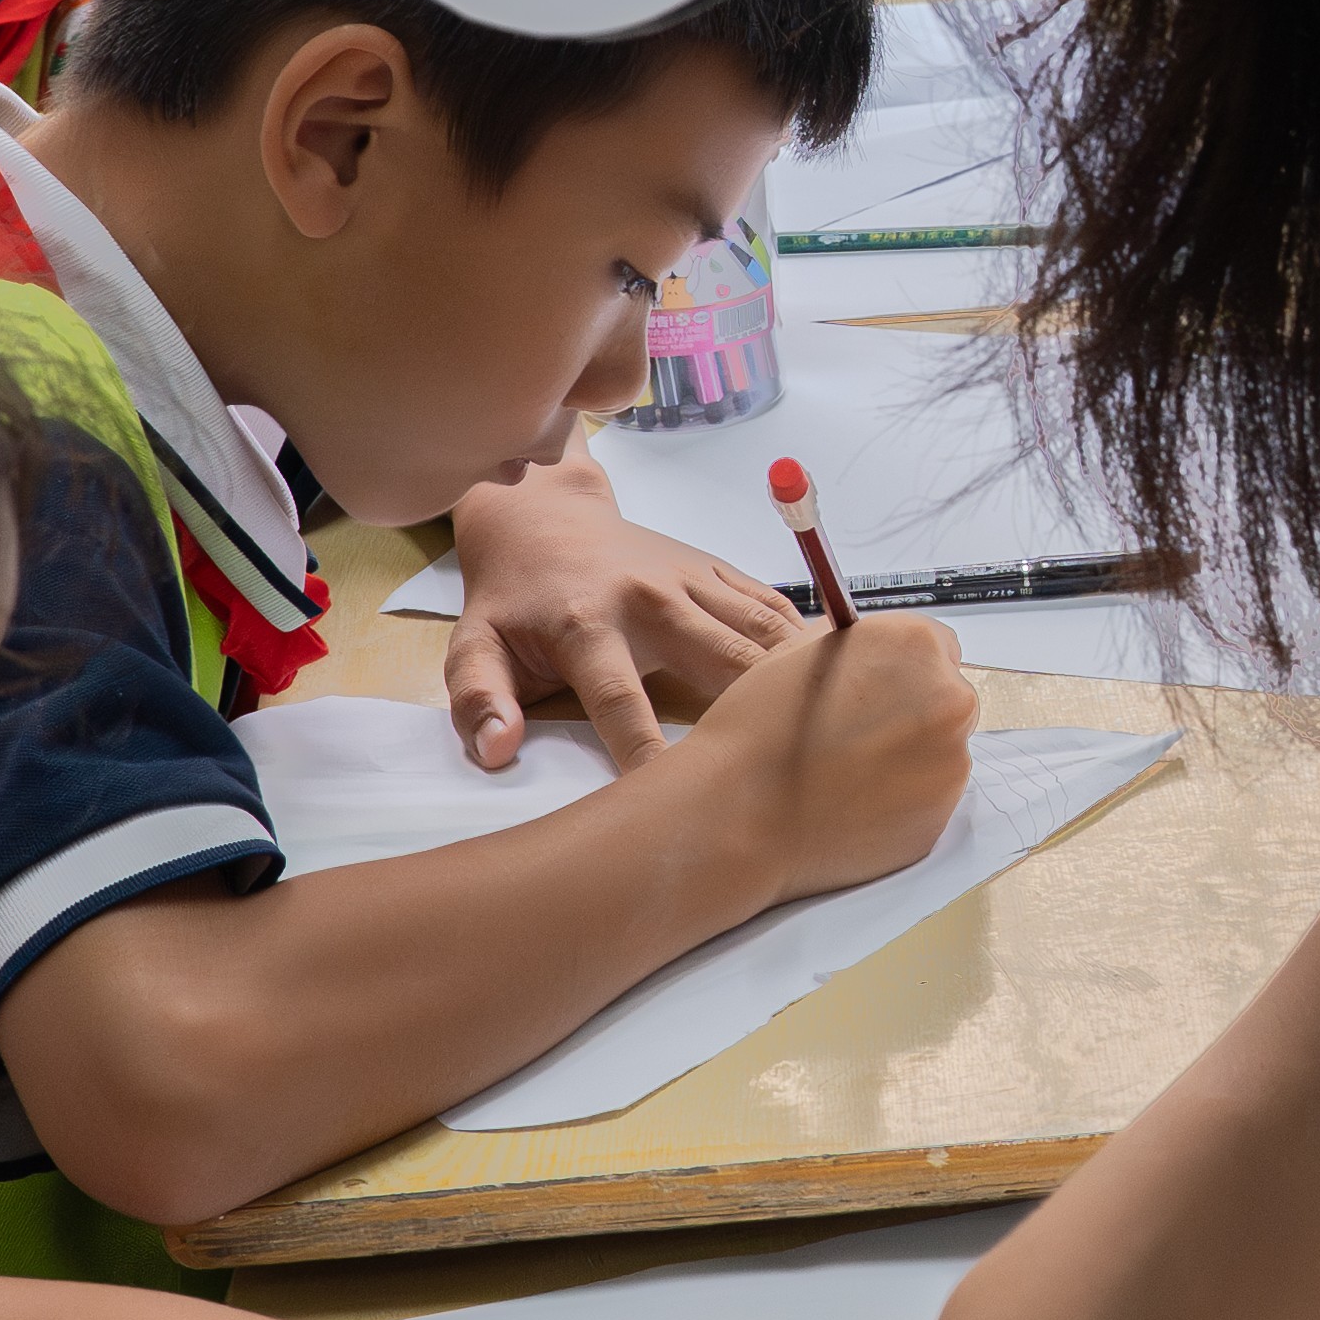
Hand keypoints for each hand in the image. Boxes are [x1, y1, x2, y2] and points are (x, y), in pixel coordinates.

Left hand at [438, 453, 801, 770]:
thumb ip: (478, 699)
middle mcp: (647, 599)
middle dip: (763, 711)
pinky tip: (836, 676)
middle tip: (805, 766)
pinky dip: (806, 638)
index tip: (678, 803)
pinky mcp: (713, 568)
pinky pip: (772, 604)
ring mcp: (688, 579)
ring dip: (801, 673)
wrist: (542, 515)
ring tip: (846, 721)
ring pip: (762, 628)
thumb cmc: (512, 600)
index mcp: (587, 626)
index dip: (648, 755)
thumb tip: (498, 750)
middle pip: (724, 660)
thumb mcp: (473, 644)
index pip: (622, 703)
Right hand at [670, 613, 976, 905]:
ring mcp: (951, 765)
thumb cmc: (759, 726)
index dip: (904, 669)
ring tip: (846, 775)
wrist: (740, 811)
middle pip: (948, 700)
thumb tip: (879, 654)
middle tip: (858, 736)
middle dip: (914, 713)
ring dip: (908, 761)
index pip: (939, 647)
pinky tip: (851, 805)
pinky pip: (926, 802)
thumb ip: (860, 646)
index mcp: (916, 646)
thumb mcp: (805, 651)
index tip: (880, 688)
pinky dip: (899, 803)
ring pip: (940, 754)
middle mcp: (949, 701)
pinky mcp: (939, 820)